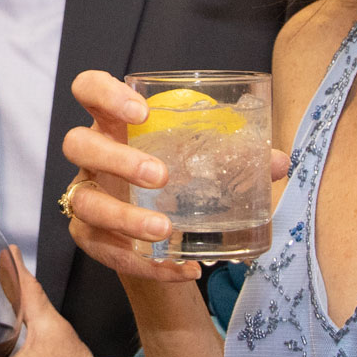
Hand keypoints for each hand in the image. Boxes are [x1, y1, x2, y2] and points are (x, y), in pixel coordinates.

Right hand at [59, 69, 284, 288]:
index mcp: (115, 124)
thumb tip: (278, 161)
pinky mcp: (89, 236)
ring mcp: (86, 196)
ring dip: (124, 216)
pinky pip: (105, 250)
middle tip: (161, 176)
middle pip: (78, 144)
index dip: (105, 93)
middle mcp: (92, 157)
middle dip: (117, 159)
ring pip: (85, 201)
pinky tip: (179, 266)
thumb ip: (237, 158)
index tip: (142, 111)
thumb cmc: (178, 182)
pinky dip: (145, 263)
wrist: (161, 237)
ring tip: (165, 229)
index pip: (89, 89)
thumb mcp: (201, 163)